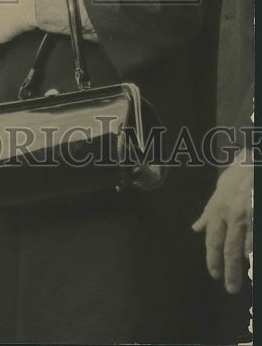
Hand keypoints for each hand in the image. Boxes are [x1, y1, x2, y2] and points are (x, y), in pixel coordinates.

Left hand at [192, 151, 252, 293]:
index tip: (214, 275)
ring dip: (245, 266)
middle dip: (229, 270)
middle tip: (229, 288)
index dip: (212, 259)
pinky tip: (252, 260)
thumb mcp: (219, 190)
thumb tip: (196, 228)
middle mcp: (231, 216)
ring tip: (246, 280)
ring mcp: (248, 217)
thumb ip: (208, 212)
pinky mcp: (257, 216)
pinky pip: (254, 239)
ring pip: (245, 248)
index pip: (213, 240)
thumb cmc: (236, 176)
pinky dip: (253, 251)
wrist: (253, 162)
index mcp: (218, 210)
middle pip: (229, 249)